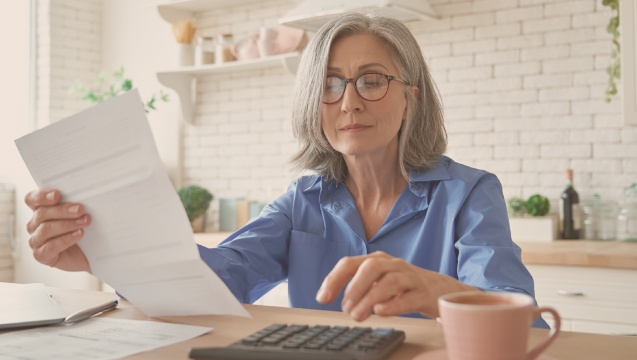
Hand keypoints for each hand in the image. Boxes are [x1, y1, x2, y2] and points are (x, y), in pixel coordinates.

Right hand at [25, 189, 91, 272]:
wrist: (87, 255)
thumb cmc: (81, 231)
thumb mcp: (78, 216)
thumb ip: (74, 206)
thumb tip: (82, 198)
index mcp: (40, 210)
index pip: (32, 199)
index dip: (41, 196)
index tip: (57, 195)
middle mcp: (34, 225)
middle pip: (42, 214)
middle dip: (62, 210)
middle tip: (80, 209)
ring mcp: (35, 241)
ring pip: (46, 229)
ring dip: (67, 224)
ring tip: (84, 222)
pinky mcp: (41, 255)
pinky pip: (50, 246)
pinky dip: (66, 239)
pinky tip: (79, 234)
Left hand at [316, 251, 476, 320]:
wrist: (441, 289)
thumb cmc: (404, 286)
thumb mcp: (378, 281)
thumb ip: (357, 287)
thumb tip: (334, 299)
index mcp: (378, 260)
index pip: (351, 263)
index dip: (334, 279)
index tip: (322, 298)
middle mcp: (393, 265)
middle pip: (371, 267)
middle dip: (354, 287)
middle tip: (345, 308)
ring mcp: (410, 277)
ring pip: (390, 282)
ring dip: (370, 298)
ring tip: (358, 315)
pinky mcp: (424, 293)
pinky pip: (409, 297)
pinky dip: (393, 304)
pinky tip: (380, 311)